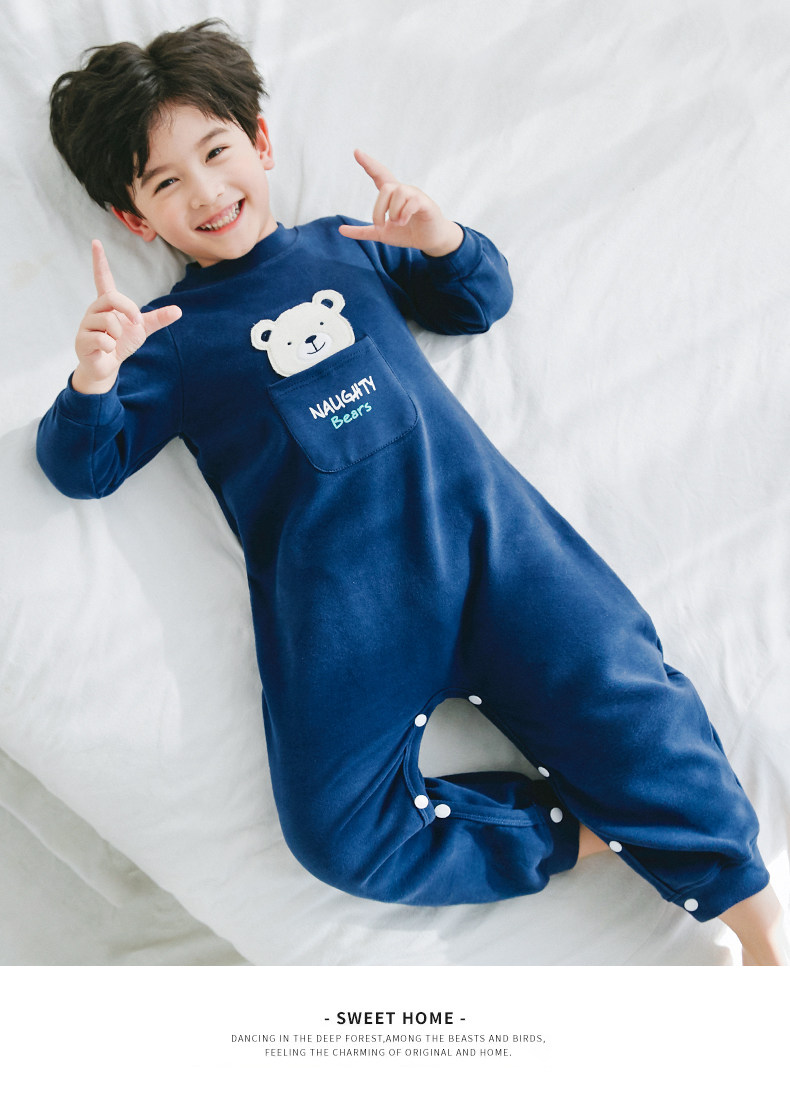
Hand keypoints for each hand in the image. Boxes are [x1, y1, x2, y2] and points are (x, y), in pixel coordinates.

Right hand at [72, 240, 181, 394]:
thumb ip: (158, 319)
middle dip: (128, 310)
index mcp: (107, 304)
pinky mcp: (82, 340)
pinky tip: (106, 350)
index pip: (102, 278)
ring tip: (113, 341)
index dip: (99, 261)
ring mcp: (86, 324)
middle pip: (112, 298)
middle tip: (136, 323)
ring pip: (107, 321)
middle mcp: (94, 310)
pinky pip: (102, 339)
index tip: (96, 242)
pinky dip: (110, 347)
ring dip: (118, 335)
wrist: (108, 366)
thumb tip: (179, 310)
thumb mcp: (142, 329)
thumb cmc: (122, 343)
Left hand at [338, 150, 463, 256]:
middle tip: (379, 225)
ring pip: (397, 193)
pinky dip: (404, 214)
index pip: (379, 174)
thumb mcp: (381, 234)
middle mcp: (403, 191)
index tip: (356, 152)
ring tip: (397, 223)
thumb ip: (363, 231)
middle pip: (385, 188)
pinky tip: (404, 222)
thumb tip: (341, 230)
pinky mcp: (425, 203)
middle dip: (378, 209)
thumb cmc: (407, 233)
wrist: (430, 240)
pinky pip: (411, 201)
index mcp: (392, 196)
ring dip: (393, 212)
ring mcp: (415, 195)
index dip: (368, 163)